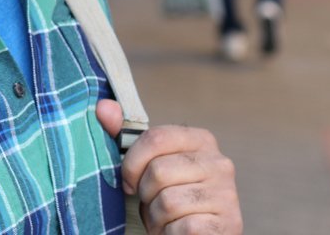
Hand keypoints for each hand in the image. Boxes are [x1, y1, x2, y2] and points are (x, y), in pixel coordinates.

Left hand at [97, 99, 241, 233]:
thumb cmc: (170, 200)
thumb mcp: (148, 167)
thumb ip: (124, 137)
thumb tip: (102, 107)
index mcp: (201, 140)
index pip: (155, 138)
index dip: (132, 164)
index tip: (130, 182)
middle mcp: (219, 163)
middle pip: (158, 171)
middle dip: (146, 195)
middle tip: (155, 205)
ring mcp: (226, 194)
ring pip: (168, 202)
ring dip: (157, 219)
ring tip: (166, 220)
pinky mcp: (227, 224)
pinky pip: (182, 227)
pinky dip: (171, 233)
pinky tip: (178, 232)